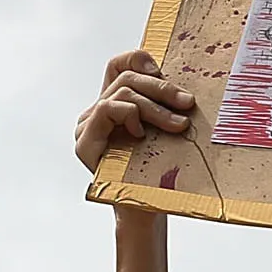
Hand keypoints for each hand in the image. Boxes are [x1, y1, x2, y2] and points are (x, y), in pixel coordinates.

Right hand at [77, 50, 192, 168]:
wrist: (145, 213)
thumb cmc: (158, 175)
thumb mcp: (166, 134)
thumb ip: (165, 108)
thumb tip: (187, 88)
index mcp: (116, 106)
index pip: (118, 65)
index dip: (138, 58)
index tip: (163, 71)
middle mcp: (98, 112)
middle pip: (127, 78)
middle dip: (162, 88)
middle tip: (188, 103)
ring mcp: (88, 126)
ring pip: (122, 93)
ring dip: (156, 107)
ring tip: (178, 125)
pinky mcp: (84, 142)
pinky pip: (106, 109)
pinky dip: (129, 115)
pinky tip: (142, 134)